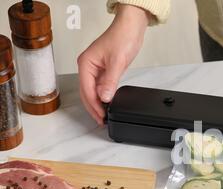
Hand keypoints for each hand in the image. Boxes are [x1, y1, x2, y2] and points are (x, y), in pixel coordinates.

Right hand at [77, 4, 151, 124]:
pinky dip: (104, 96)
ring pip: (94, 91)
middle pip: (87, 93)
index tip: (101, 116)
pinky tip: (108, 103)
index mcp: (86, 63)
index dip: (94, 105)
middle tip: (101, 121)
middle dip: (93, 108)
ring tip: (104, 115)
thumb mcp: (117, 62)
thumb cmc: (122, 37)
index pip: (87, 90)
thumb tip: (104, 97)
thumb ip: (110, 81)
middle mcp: (88, 67)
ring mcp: (96, 69)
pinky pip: (101, 86)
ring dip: (98, 103)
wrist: (131, 28)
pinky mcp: (105, 70)